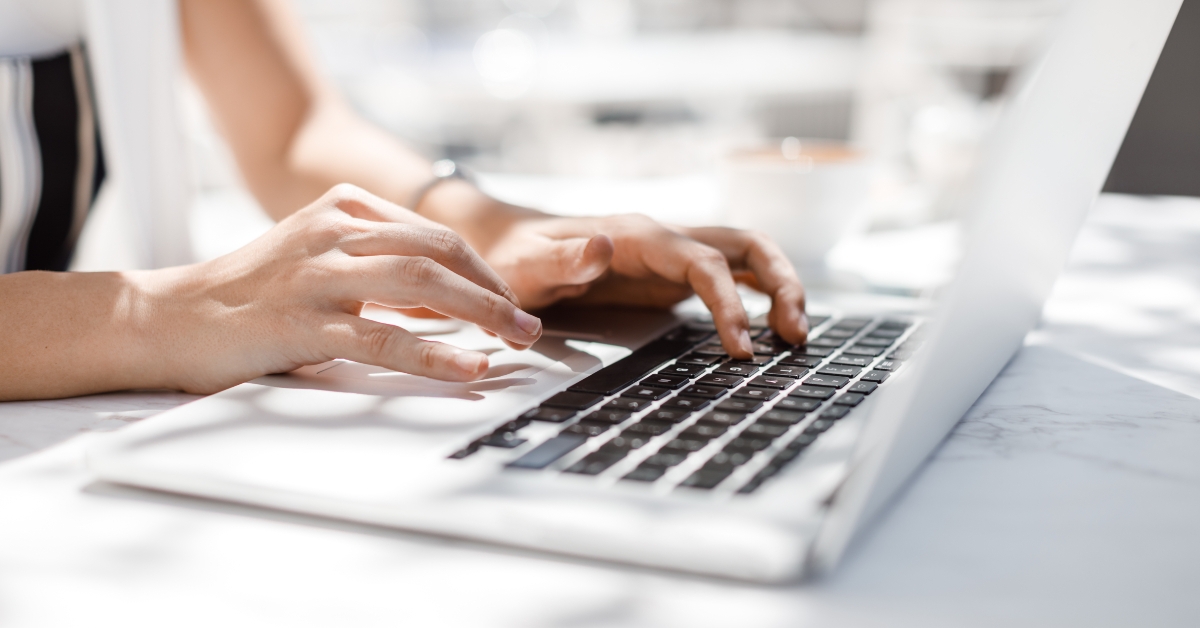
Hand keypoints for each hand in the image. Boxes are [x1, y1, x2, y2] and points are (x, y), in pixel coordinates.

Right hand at [138, 184, 541, 393]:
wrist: (172, 317)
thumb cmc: (254, 293)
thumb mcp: (321, 256)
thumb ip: (378, 262)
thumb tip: (451, 296)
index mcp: (343, 207)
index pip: (435, 234)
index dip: (483, 271)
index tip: (509, 304)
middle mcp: (334, 231)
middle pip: (439, 252)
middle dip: (495, 290)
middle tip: (528, 325)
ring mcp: (317, 273)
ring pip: (421, 284)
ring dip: (481, 313)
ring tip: (518, 340)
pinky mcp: (302, 321)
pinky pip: (383, 337)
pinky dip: (436, 353)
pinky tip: (470, 367)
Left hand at [481, 213, 807, 358]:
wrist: (507, 242)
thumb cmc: (516, 257)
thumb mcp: (527, 265)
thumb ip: (564, 261)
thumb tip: (604, 248)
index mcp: (639, 236)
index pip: (704, 262)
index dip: (730, 303)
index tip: (741, 347)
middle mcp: (665, 238)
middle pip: (747, 245)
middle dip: (781, 284)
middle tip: (796, 336)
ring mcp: (673, 254)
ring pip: (748, 256)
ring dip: (780, 287)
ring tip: (796, 336)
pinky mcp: (673, 273)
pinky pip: (730, 275)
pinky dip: (759, 296)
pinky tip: (770, 329)